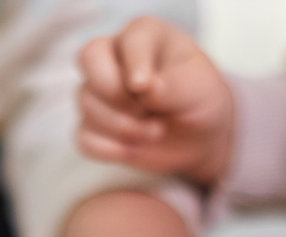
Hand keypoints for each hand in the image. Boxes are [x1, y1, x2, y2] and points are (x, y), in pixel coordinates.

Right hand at [76, 17, 234, 186]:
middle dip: (116, 93)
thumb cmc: (200, 101)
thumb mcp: (199, 90)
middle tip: (145, 110)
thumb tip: (141, 89)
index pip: (126, 40)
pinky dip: (109, 149)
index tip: (144, 87)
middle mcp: (115, 57)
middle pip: (89, 59)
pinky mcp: (94, 125)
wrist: (200, 138)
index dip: (133, 65)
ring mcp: (100, 92)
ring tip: (156, 133)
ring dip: (123, 127)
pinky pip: (84, 138)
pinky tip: (134, 150)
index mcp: (144, 36)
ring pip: (87, 103)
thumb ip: (171, 86)